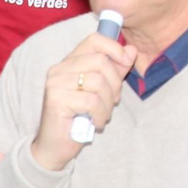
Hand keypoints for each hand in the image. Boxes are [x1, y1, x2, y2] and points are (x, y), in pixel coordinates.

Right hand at [28, 32, 136, 173]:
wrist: (55, 147)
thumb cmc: (79, 117)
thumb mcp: (102, 90)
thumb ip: (116, 69)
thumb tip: (132, 50)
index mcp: (69, 62)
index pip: (94, 40)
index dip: (114, 48)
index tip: (126, 61)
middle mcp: (59, 69)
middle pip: (100, 61)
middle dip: (115, 82)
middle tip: (114, 100)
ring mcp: (55, 84)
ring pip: (97, 81)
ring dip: (107, 102)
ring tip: (103, 114)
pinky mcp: (56, 100)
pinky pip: (91, 101)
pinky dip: (100, 114)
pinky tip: (96, 123)